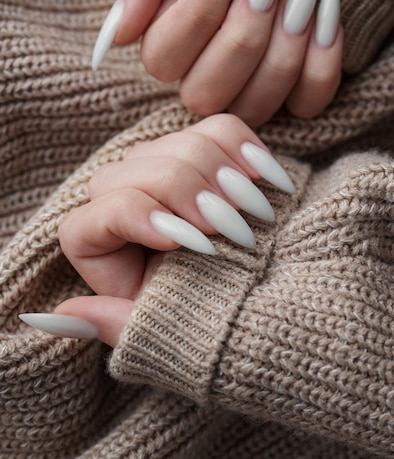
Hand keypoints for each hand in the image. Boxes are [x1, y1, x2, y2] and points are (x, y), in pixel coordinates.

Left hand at [20, 115, 293, 346]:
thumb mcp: (160, 328)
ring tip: (252, 207)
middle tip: (226, 224)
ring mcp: (168, 168)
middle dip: (184, 191)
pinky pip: (221, 130)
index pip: (100, 211)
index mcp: (104, 241)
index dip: (139, 216)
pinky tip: (265, 176)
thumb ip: (114, 324)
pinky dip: (245, 147)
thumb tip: (63, 314)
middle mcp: (130, 195)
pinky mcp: (208, 152)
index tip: (183, 241)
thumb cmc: (206, 316)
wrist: (262, 299)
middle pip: (138, 168)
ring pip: (180, 143)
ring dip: (219, 172)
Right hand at [93, 0, 342, 125]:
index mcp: (166, 48)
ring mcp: (251, 93)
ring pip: (255, 104)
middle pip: (206, 93)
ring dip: (284, 44)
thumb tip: (121, 35)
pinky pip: (307, 102)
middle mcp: (204, 80)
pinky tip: (327, 11)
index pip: (165, 59)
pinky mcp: (297, 94)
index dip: (199, 9)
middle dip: (243, 31)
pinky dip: (321, 61)